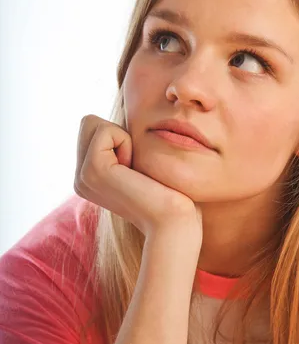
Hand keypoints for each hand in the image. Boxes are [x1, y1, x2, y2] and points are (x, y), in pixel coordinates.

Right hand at [73, 115, 202, 240]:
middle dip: (119, 134)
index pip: (92, 127)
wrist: (173, 221)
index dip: (121, 136)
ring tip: (135, 171)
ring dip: (124, 139)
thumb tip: (116, 126)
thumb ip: (121, 147)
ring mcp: (82, 176)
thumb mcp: (138, 164)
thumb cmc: (167, 193)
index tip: (136, 168)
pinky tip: (134, 172)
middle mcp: (79, 179)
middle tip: (135, 168)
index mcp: (87, 177)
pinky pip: (105, 130)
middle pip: (88, 122)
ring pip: (93, 123)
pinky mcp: (92, 170)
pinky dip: (126, 142)